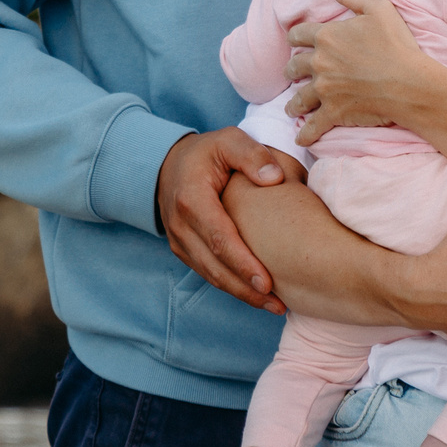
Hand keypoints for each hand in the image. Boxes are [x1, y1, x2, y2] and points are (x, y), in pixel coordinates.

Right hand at [157, 128, 290, 313]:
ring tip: (275, 307)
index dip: (242, 263)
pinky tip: (256, 296)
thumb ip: (251, 155)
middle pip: (215, 266)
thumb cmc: (206, 152)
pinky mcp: (184, 250)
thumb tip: (275, 178)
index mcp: (192, 199)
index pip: (219, 237)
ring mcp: (180, 241)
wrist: (168, 164)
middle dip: (246, 289)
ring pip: (211, 275)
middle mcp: (181, 225)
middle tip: (279, 305)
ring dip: (241, 294)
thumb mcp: (228, 140)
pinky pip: (208, 273)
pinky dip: (232, 287)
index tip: (267, 282)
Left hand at [285, 0, 436, 145]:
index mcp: (326, 36)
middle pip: (294, 66)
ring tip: (292, 108)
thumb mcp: (377, 9)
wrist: (409, 83)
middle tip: (292, 73)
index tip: (296, 41)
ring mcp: (325, 90)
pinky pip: (313, 127)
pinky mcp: (334, 113)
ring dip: (294, 103)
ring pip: (298, 98)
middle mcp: (319, 63)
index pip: (298, 34)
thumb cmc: (397, 44)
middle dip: (292, 69)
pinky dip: (306, 135)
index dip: (296, 36)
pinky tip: (301, 140)